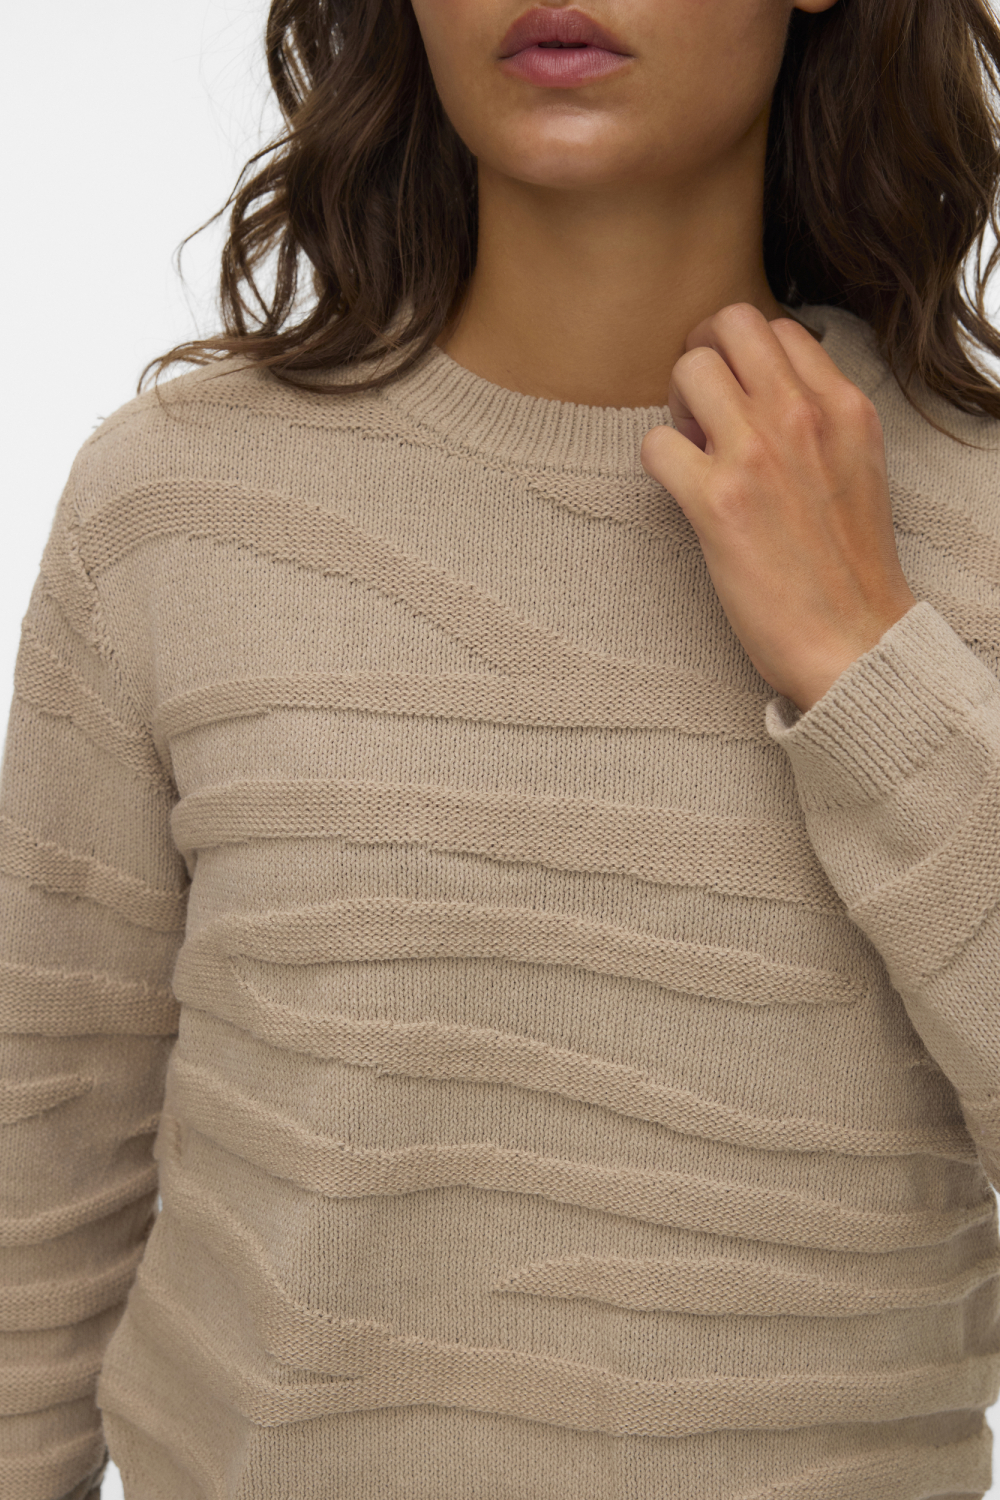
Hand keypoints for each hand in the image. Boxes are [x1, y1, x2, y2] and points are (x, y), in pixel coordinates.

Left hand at [639, 302, 916, 714]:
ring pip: (690, 369)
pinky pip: (655, 441)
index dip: (742, 353)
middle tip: (699, 406)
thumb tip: (755, 397)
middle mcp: (802, 416)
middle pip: (730, 324)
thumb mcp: (857, 466)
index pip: (778, 326)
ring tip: (691, 448)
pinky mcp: (716, 502)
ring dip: (677, 404)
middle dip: (703, 356)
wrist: (853, 638)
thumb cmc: (850, 565)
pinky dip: (658, 461)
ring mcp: (758, 455)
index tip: (735, 394)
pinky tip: (678, 489)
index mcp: (844, 406)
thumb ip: (819, 420)